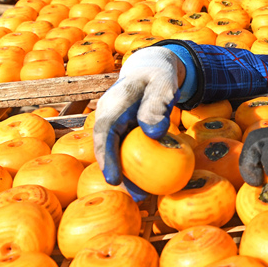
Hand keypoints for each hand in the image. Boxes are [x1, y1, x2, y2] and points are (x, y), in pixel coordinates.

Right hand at [93, 47, 180, 200]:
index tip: (114, 180)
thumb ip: (157, 104)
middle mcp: (109, 118)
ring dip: (127, 176)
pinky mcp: (125, 133)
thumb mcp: (162, 84)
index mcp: (113, 106)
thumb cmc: (158, 75)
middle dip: (117, 176)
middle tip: (136, 197)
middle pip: (108, 151)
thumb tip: (154, 133)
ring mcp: (115, 126)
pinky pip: (128, 153)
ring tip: (143, 198)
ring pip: (117, 155)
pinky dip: (135, 168)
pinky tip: (150, 184)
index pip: (105, 135)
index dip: (107, 159)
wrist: (152, 68)